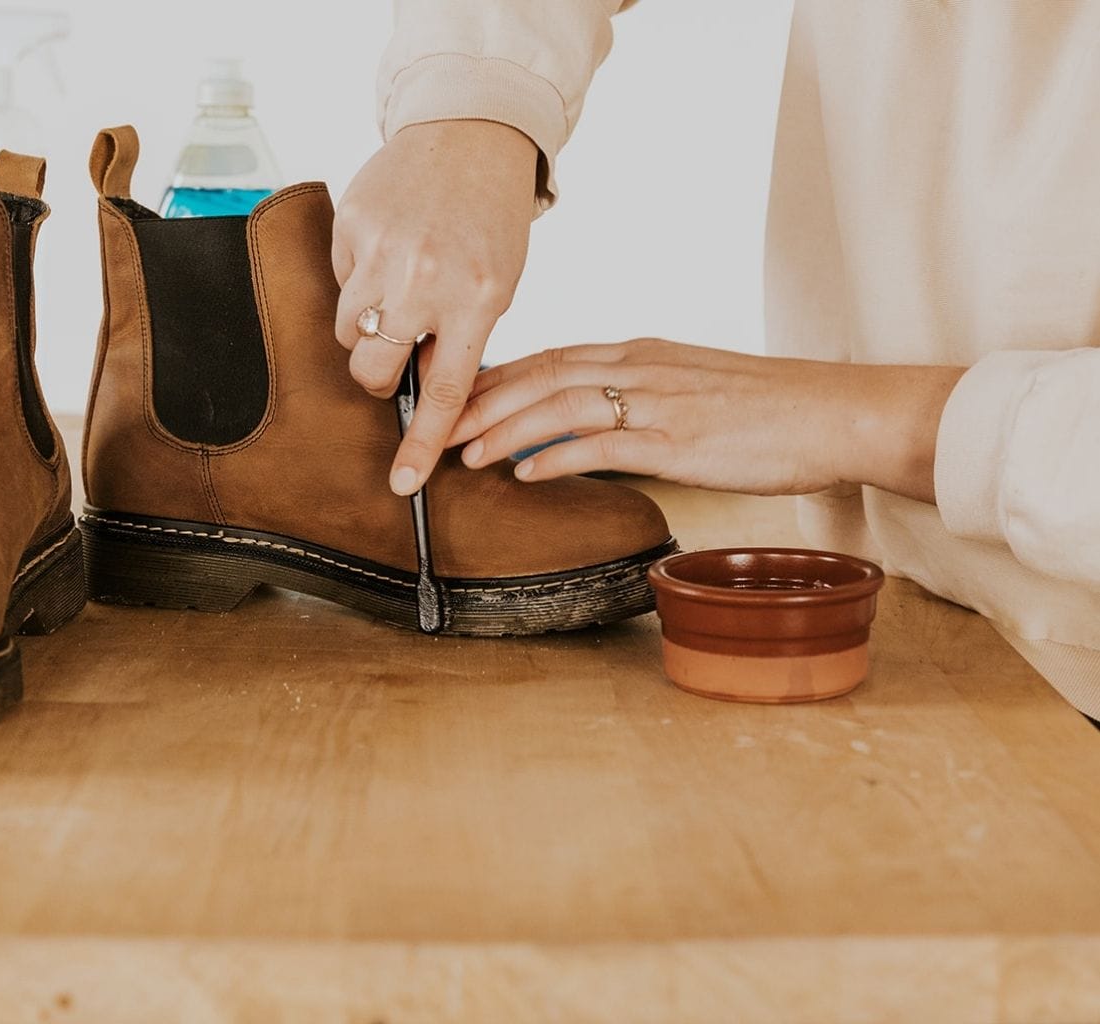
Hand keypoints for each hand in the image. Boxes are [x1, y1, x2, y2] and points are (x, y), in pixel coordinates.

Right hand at [332, 120, 537, 494]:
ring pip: (346, 331)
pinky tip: (387, 246)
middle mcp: (426, 280)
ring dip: (365, 325)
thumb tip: (419, 392)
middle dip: (375, 374)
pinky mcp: (351, 226)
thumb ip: (460, 337)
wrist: (470, 133)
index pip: (442, 393)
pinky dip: (358, 276)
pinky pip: (338, 281)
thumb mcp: (497, 284)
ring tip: (395, 286)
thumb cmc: (490, 217)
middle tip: (392, 350)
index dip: (421, 445)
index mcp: (477, 300)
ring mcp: (383, 253)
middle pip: (371, 369)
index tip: (402, 484)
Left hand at [448, 338, 965, 502]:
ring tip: (461, 452)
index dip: (493, 377)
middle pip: (540, 374)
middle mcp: (641, 367)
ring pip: (561, 404)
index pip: (550, 357)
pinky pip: (606, 443)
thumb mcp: (690, 391)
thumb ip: (636, 400)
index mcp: (640, 354)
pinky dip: (557, 455)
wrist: (839, 411)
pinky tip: (524, 472)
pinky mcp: (681, 439)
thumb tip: (584, 428)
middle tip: (429, 424)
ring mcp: (660, 400)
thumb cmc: (769, 409)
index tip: (449, 396)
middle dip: (478, 399)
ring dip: (504, 428)